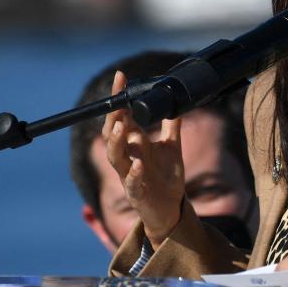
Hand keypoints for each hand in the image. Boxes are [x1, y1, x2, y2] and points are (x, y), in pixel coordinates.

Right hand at [102, 71, 184, 246]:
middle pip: (112, 134)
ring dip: (116, 141)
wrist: (172, 209)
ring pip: (116, 157)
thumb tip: (175, 101)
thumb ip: (171, 125)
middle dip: (114, 117)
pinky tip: (139, 165)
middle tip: (119, 101)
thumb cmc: (166, 177)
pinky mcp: (138, 194)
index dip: (119, 98)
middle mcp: (128, 157)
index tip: (121, 77)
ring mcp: (130, 175)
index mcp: (134, 144)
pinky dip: (134, 174)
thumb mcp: (172, 146)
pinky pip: (132, 184)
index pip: (121, 116)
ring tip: (121, 125)